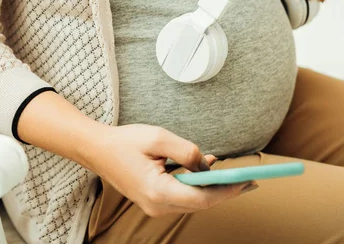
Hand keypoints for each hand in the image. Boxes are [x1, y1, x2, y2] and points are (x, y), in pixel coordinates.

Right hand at [89, 124, 256, 216]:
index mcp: (158, 191)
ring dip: (210, 190)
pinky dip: (195, 187)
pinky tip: (205, 173)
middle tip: (247, 181)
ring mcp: (153, 206)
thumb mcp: (159, 138)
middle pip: (200, 204)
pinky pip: (180, 198)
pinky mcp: (152, 201)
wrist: (96, 150)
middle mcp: (156, 205)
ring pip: (192, 202)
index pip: (202, 197)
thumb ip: (188, 151)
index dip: (227, 191)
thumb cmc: (124, 142)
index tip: (246, 182)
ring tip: (232, 178)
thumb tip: (207, 165)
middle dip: (224, 192)